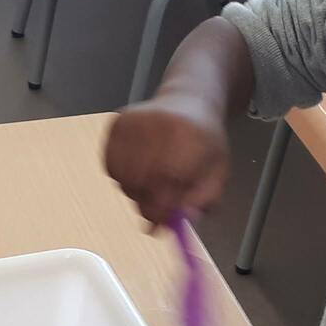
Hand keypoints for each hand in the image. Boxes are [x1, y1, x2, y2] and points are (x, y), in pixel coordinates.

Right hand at [104, 95, 228, 228]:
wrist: (189, 102)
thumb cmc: (203, 141)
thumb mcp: (216, 173)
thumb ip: (202, 201)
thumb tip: (185, 221)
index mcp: (190, 137)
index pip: (167, 183)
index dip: (162, 209)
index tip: (163, 223)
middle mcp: (160, 125)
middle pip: (141, 181)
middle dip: (148, 204)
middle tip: (157, 208)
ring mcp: (135, 122)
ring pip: (122, 177)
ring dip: (134, 191)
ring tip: (152, 181)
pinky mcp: (117, 122)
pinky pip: (110, 166)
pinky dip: (121, 176)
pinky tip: (139, 168)